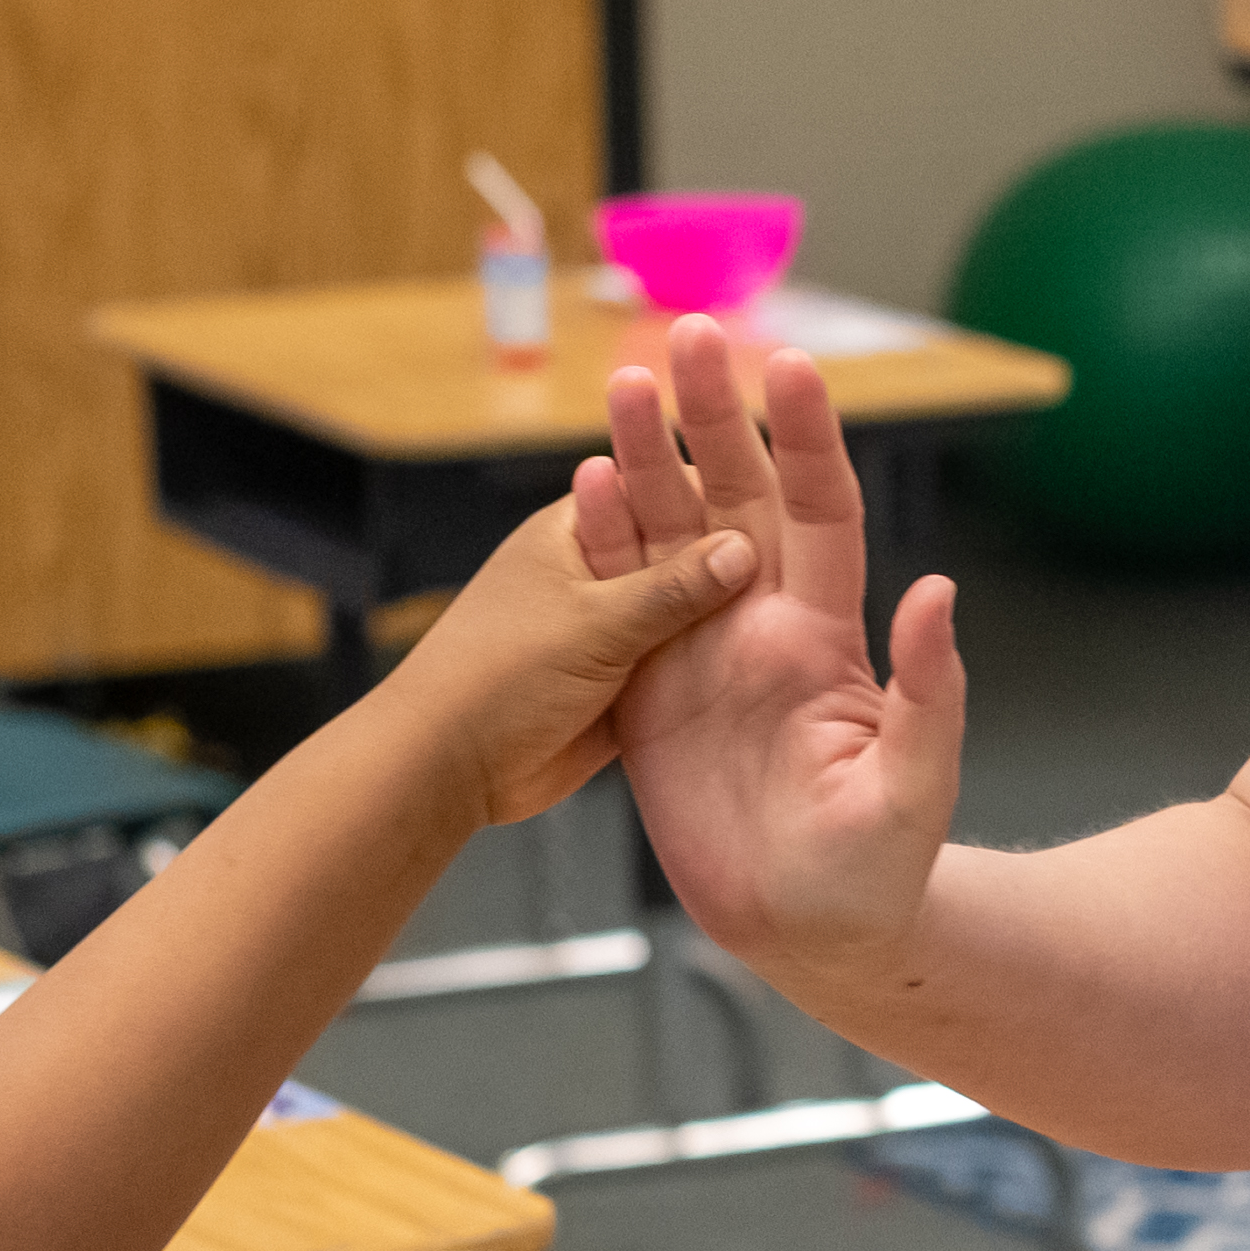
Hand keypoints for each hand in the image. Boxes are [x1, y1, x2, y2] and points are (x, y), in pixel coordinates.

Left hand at [364, 491, 760, 827]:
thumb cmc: (497, 675)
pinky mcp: (625, 681)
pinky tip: (766, 662)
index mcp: (576, 528)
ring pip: (687, 609)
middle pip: (681, 546)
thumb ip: (673, 588)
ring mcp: (613, 628)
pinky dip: (712, 663)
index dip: (712, 482)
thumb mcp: (594, 623)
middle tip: (800, 546)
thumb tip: (745, 549)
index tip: (777, 484)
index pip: (656, 482)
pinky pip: (682, 661)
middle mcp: (599, 570)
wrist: (449, 768)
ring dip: (726, 613)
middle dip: (730, 551)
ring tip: (799, 603)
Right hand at [577, 316, 967, 980]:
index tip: (791, 365)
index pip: (820, 510)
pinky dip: (598, 544)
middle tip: (688, 332)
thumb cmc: (878, 869)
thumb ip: (927, 692)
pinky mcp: (645, 693)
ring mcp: (696, 652)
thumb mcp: (914, 785)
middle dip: (713, 414)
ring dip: (645, 457)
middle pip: (735, 494)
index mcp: (825, 635)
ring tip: (616, 384)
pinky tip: (578, 487)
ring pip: (668, 532)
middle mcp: (760, 624)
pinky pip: (617, 603)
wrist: (807, 929)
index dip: (807, 438)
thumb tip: (938, 592)